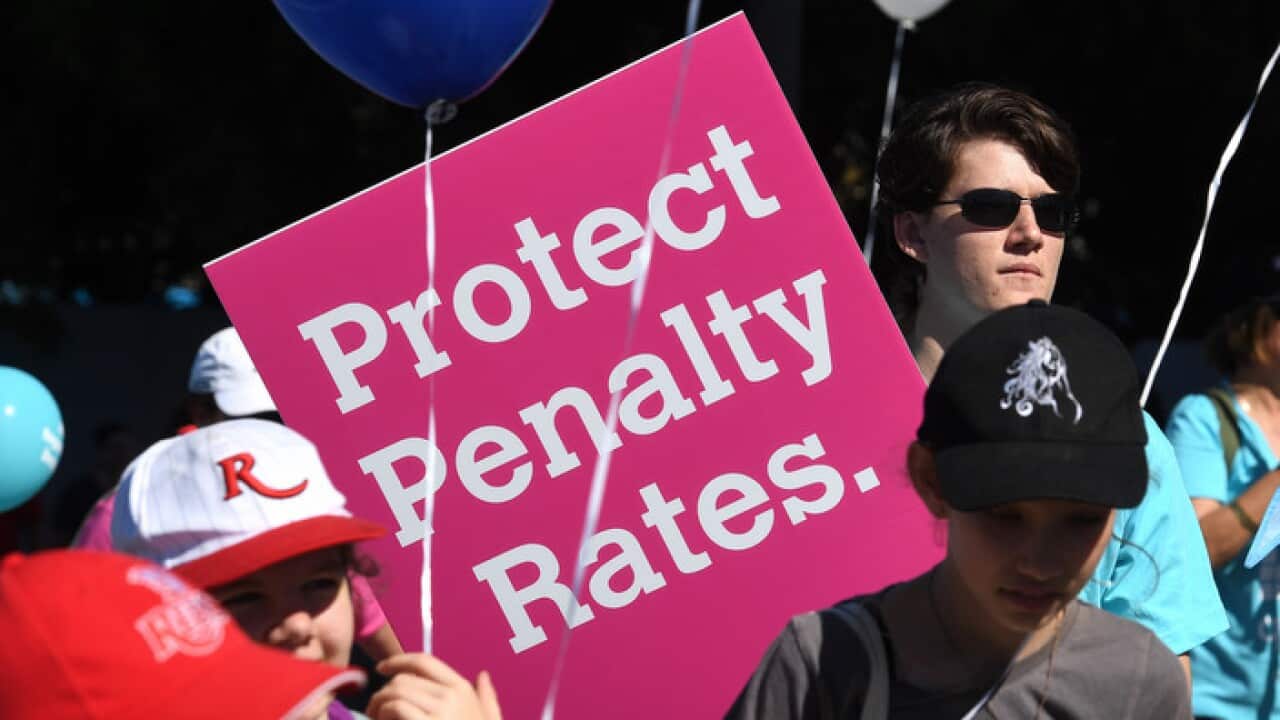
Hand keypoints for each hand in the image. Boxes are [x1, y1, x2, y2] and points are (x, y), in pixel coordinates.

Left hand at [365, 653, 501, 719]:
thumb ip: (488, 698)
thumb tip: (483, 675)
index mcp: (463, 689)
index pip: (424, 661)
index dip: (398, 661)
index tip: (382, 669)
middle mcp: (451, 695)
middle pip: (404, 679)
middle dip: (384, 691)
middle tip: (376, 709)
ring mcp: (439, 712)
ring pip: (395, 692)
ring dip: (378, 704)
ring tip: (376, 718)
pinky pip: (395, 708)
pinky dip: (382, 715)